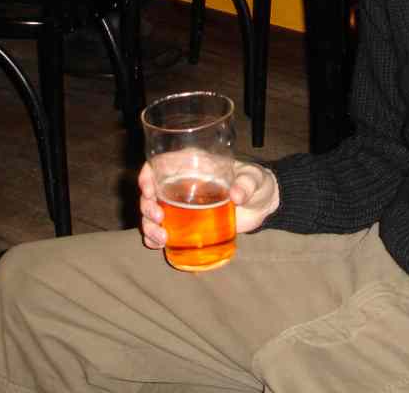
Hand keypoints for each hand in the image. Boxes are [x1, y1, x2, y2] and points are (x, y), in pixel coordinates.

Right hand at [138, 160, 279, 249]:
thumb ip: (247, 184)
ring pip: (152, 212)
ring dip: (149, 225)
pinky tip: (157, 245)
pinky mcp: (186, 224)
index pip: (160, 163)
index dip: (147, 174)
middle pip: (150, 191)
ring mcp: (181, 205)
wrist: (262, 206)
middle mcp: (182, 183)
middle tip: (159, 218)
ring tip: (162, 237)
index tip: (148, 189)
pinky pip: (162, 230)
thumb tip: (236, 196)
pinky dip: (154, 238)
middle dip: (147, 205)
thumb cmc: (257, 182)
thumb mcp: (254, 179)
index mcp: (194, 165)